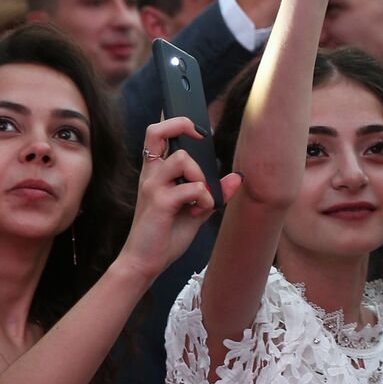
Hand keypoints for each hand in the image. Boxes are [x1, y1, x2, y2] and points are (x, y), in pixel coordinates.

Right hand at [119, 117, 240, 278]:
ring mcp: (153, 186)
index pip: (157, 134)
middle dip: (182, 125)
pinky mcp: (159, 202)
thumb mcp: (196, 211)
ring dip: (201, 176)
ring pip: (182, 158)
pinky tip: (197, 211)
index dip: (175, 121)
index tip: (197, 129)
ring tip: (200, 196)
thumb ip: (213, 193)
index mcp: (156, 173)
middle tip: (201, 137)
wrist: (144, 262)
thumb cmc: (165, 235)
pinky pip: (191, 187)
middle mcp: (151, 174)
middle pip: (156, 131)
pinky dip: (203, 198)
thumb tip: (237, 177)